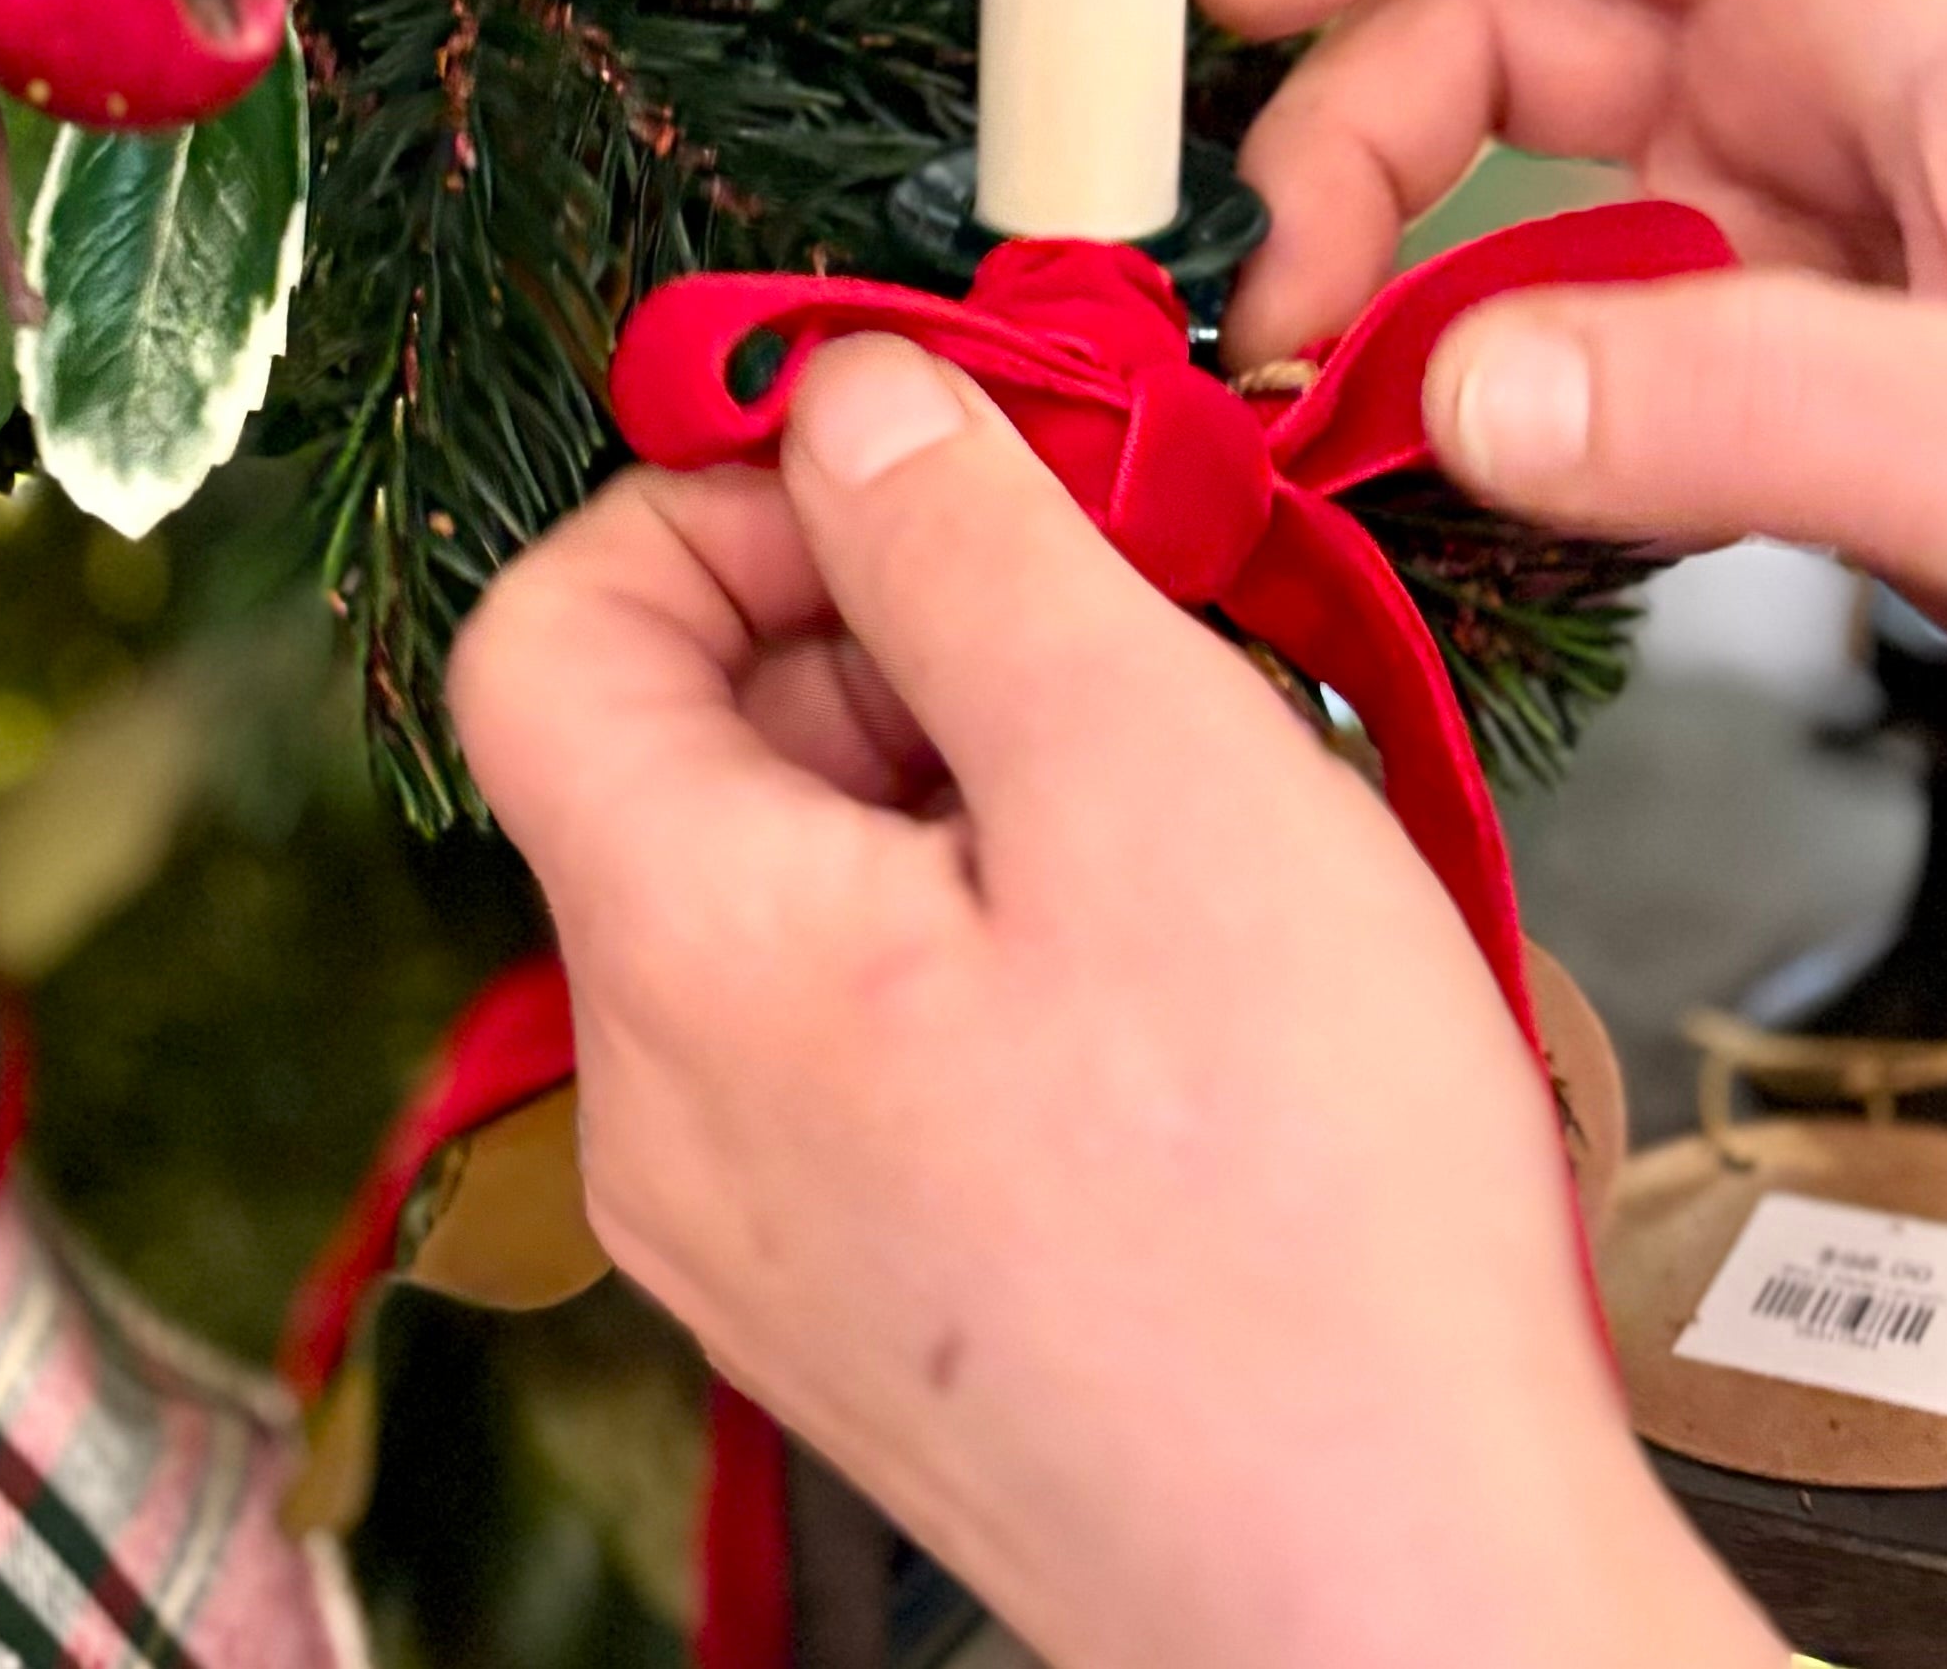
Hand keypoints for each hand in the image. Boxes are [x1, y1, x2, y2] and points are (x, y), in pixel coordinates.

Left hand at [454, 333, 1782, 1668]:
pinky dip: (992, 913)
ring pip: (796, 880)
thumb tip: (844, 397)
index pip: (548, 631)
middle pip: (686, 747)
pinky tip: (1175, 946)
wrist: (1398, 1600)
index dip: (707, 494)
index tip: (908, 459)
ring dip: (962, 765)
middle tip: (1111, 605)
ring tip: (1177, 784)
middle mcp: (669, 1108)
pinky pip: (866, 1019)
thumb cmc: (1298, 1217)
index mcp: (686, 957)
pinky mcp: (870, 1285)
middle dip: (883, 621)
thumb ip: (962, 548)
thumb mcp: (1141, 770)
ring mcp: (760, 1222)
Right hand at [1199, 0, 1946, 937]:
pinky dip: (1483, 375)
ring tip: (1327, 407)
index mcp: (1889, 13)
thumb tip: (1452, 389)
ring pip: (1520, 167)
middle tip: (1277, 317)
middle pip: (1500, 7)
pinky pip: (1580, 316)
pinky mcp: (1805, 353)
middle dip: (1350, 129)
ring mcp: (1809, 218)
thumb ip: (1747, 413)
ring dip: (1395, 260)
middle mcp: (1827, 84)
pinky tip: (1450, 478)